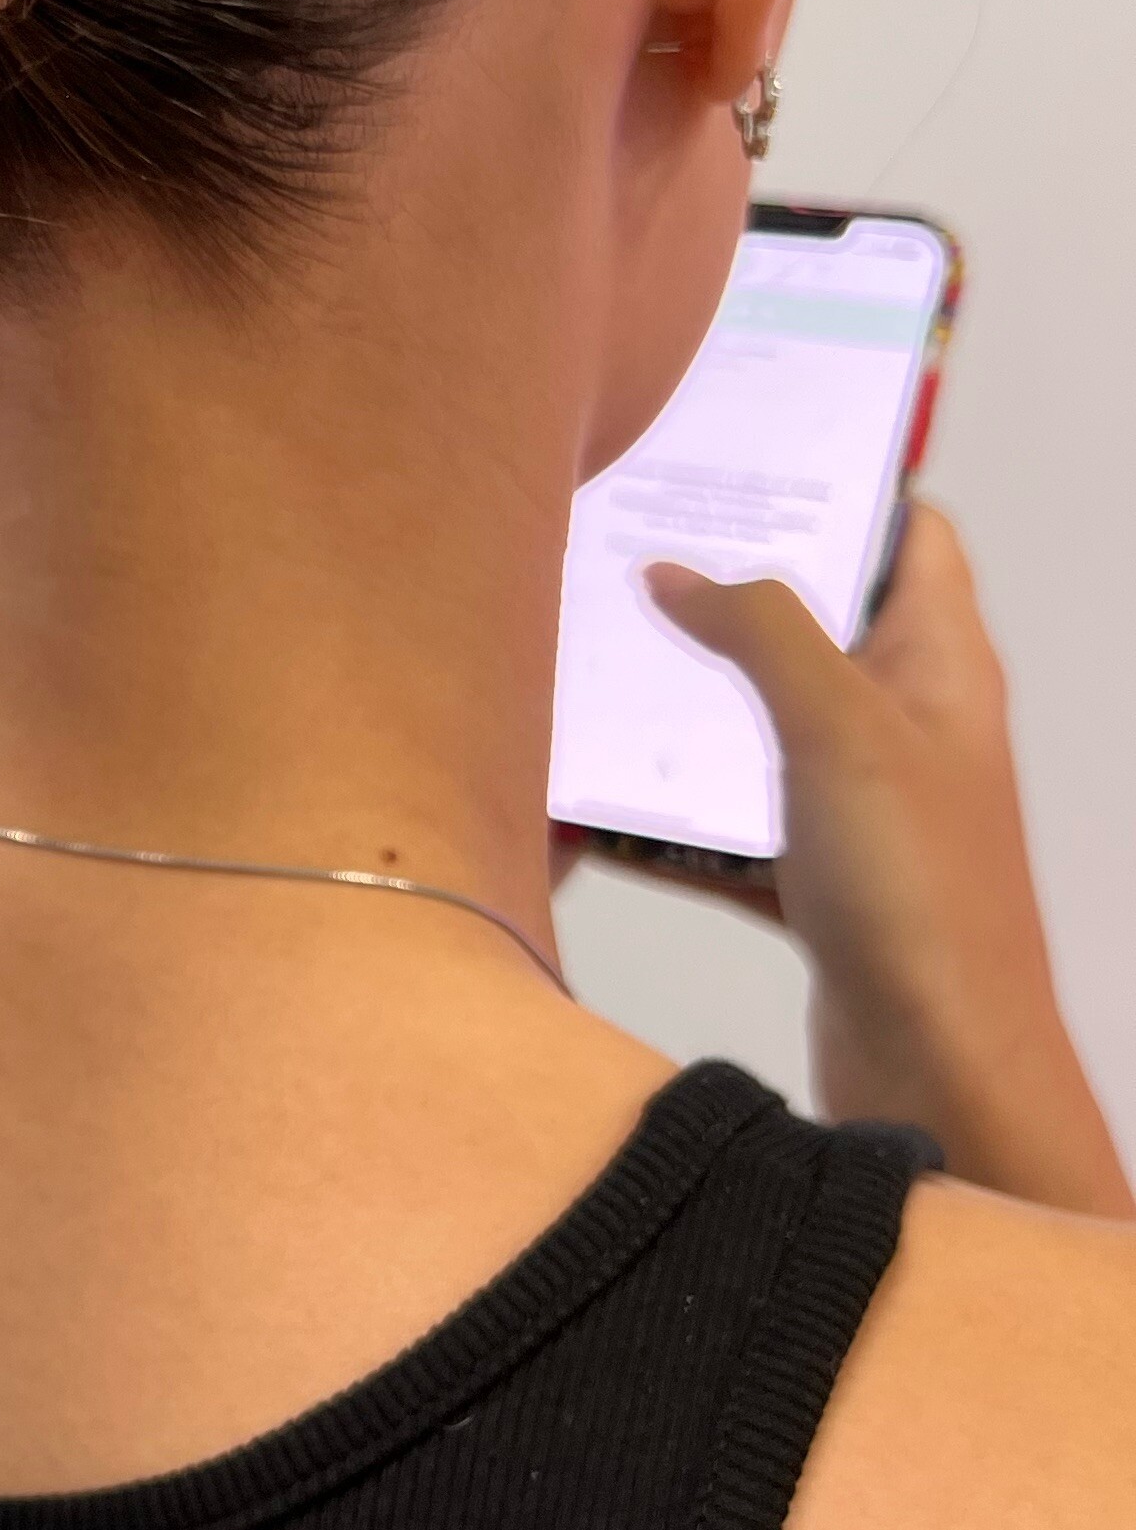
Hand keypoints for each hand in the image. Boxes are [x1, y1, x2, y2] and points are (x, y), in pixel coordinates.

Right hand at [643, 504, 1133, 1215]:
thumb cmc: (920, 891)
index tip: (738, 458)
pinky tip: (590, 810)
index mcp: (941, 664)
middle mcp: (908, 724)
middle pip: (813, 624)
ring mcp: (861, 806)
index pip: (908, 533)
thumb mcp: (839, 727)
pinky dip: (667, 820)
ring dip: (681, 708)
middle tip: (621, 555)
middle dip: (722, 593)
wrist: (943, 1071)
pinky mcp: (817, 881)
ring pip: (757, 727)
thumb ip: (759, 630)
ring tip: (586, 665)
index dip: (840, 483)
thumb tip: (675, 570)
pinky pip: (726, 828)